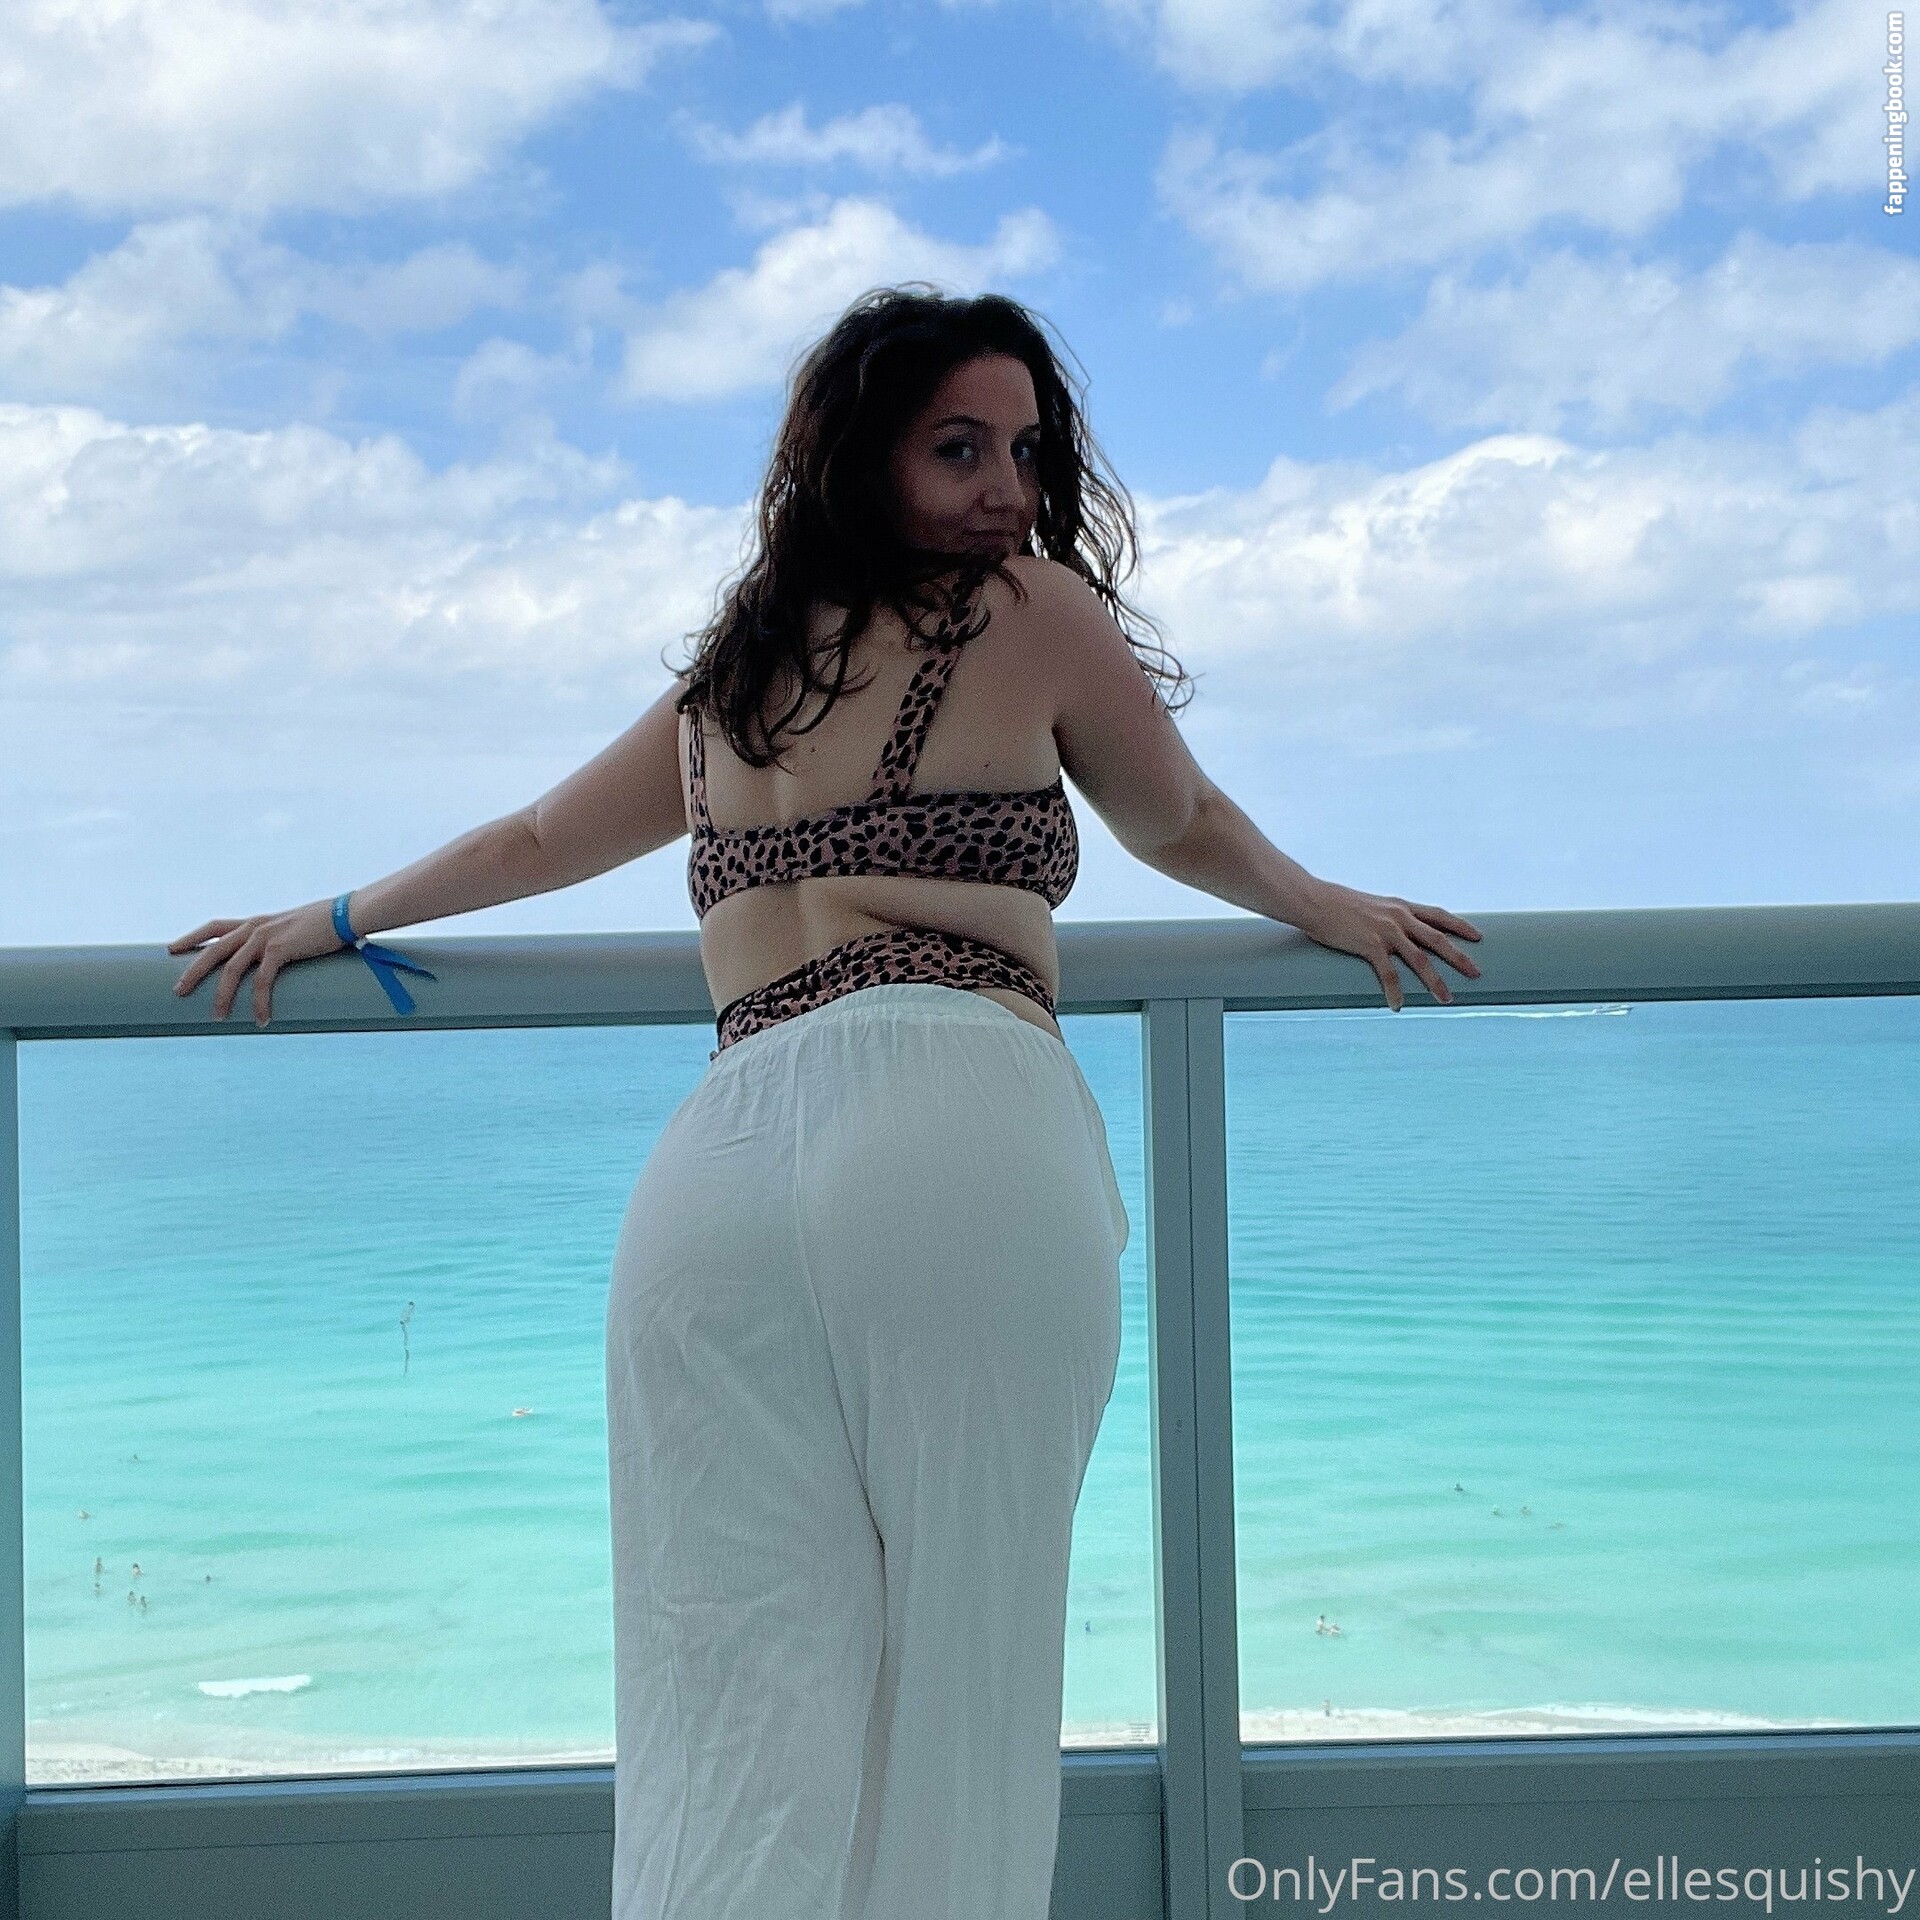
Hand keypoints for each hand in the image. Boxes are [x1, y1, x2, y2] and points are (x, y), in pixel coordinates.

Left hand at [167, 899, 347, 1026]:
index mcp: (255, 922)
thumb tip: (276, 960)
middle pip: (213, 950)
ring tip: (217, 1016)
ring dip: (222, 996)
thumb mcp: (293, 929)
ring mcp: (265, 937)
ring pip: (231, 969)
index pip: (214, 927)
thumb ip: (280, 941)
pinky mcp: (280, 949)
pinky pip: (262, 981)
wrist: (345, 915)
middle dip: (192, 972)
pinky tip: (260, 1018)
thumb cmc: (326, 923)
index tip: (171, 949)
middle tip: (178, 992)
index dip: (191, 938)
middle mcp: (254, 927)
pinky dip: (258, 1002)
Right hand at [1291, 880, 1482, 1009]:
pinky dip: (1394, 991)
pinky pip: (1388, 973)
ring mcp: (1386, 931)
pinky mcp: (1370, 945)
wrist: (1314, 901)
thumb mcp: (1370, 906)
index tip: (1477, 936)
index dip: (1460, 926)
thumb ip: (1385, 918)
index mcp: (1400, 907)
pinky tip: (1398, 1005)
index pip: (1439, 915)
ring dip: (1436, 981)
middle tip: (1477, 973)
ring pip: (1420, 959)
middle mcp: (1399, 917)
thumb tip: (1393, 933)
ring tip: (1446, 998)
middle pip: (1438, 940)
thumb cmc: (1336, 904)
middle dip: (1460, 958)